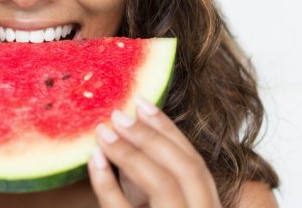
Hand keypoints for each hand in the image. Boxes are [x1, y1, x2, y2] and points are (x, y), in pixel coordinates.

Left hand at [88, 96, 221, 207]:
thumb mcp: (158, 206)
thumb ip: (151, 180)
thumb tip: (127, 133)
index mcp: (207, 206)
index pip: (196, 164)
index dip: (169, 130)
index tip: (142, 103)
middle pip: (187, 168)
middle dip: (152, 136)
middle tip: (119, 114)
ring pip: (163, 184)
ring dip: (130, 152)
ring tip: (103, 131)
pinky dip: (106, 183)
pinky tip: (94, 159)